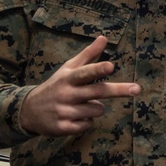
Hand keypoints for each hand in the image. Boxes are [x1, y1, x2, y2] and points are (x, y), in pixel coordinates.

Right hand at [19, 35, 140, 136]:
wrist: (29, 110)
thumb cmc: (57, 85)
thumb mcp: (69, 69)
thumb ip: (88, 55)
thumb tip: (104, 37)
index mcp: (69, 78)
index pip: (85, 72)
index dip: (98, 69)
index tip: (110, 65)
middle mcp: (66, 93)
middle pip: (97, 92)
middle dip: (118, 90)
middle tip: (137, 89)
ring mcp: (64, 111)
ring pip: (96, 110)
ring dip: (95, 108)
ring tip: (81, 105)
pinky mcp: (63, 127)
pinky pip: (87, 125)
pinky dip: (86, 122)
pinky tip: (75, 117)